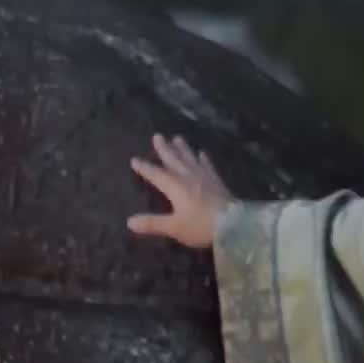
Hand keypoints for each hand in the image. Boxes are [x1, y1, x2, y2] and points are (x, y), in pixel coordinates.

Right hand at [127, 134, 232, 248]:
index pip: (156, 174)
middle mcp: (189, 177)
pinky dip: (203, 158)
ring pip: (190, 159)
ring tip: (177, 137)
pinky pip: (207, 165)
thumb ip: (152, 223)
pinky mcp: (217, 181)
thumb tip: (129, 221)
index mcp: (175, 186)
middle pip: (174, 160)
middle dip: (164, 149)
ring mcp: (205, 177)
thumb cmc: (201, 225)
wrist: (234, 223)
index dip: (145, 168)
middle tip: (158, 136)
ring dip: (182, 148)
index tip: (134, 159)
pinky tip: (202, 153)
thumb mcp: (174, 227)